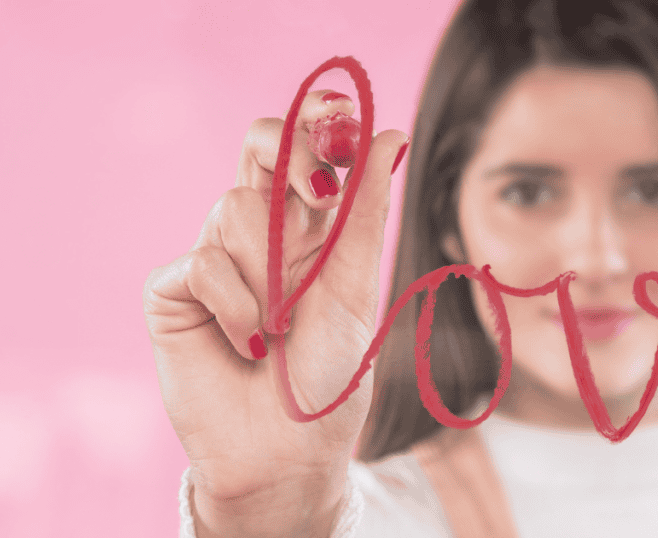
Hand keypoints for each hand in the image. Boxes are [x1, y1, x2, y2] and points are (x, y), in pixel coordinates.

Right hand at [144, 89, 407, 535]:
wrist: (289, 450)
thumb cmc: (330, 374)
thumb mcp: (357, 288)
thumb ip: (364, 213)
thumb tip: (391, 132)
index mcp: (306, 224)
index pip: (302, 146)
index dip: (317, 122)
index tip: (344, 117)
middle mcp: (257, 230)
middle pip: (259, 146)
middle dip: (292, 156)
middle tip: (320, 192)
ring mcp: (213, 255)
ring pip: (233, 209)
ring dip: (273, 275)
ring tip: (283, 327)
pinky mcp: (172, 290)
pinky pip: (203, 264)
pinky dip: (239, 308)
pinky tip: (251, 347)